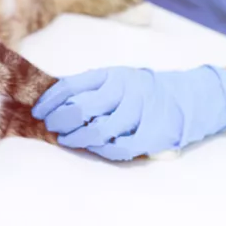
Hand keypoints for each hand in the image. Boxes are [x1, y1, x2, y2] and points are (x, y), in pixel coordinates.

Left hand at [32, 65, 225, 160]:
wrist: (188, 97)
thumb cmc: (143, 89)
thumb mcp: (117, 78)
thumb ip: (90, 86)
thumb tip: (52, 98)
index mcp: (113, 75)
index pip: (71, 85)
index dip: (50, 100)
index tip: (38, 110)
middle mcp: (124, 91)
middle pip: (80, 109)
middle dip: (59, 120)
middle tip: (50, 126)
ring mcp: (138, 113)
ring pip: (97, 131)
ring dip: (76, 138)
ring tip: (66, 139)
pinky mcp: (150, 135)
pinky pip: (118, 149)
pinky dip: (100, 151)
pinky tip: (92, 148)